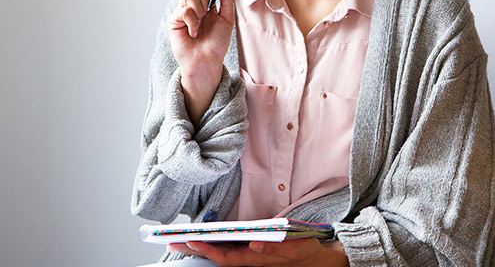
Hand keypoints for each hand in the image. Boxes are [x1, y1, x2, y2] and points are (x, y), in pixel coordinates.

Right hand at [167, 0, 234, 124]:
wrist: (207, 61)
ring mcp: (182, 10)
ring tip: (202, 24)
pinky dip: (193, 22)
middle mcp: (194, 2)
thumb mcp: (227, 17)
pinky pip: (184, 10)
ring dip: (200, 9)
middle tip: (212, 9)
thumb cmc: (217, 42)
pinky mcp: (173, 20)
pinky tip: (194, 33)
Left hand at [167, 238, 348, 265]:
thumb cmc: (304, 252)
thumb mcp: (293, 248)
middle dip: (196, 249)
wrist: (318, 260)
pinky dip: (216, 245)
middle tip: (173, 241)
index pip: (226, 257)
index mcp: (257, 259)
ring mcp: (251, 257)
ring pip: (222, 253)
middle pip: (218, 256)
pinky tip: (207, 239)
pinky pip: (230, 250)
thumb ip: (273, 248)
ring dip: (202, 247)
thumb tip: (253, 245)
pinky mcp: (254, 252)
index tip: (192, 241)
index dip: (208, 250)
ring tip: (183, 239)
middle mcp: (250, 259)